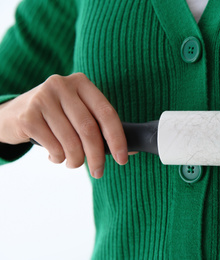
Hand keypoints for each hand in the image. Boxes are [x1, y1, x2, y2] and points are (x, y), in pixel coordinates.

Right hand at [0, 73, 131, 178]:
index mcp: (81, 82)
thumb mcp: (78, 113)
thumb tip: (132, 150)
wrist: (13, 114)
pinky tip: (54, 154)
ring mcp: (42, 98)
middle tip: (98, 172)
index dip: (117, 138)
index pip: (107, 113)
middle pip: (89, 129)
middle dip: (97, 156)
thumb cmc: (56, 117)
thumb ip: (101, 127)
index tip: (122, 160)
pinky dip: (58, 158)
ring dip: (76, 160)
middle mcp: (62, 85)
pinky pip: (53, 147)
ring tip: (73, 162)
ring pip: (71, 141)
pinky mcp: (28, 115)